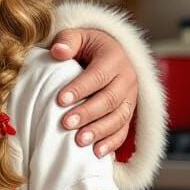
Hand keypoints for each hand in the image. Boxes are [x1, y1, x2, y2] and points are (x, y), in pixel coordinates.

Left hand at [50, 27, 137, 157]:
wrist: (110, 52)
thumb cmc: (87, 45)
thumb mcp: (78, 35)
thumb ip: (67, 40)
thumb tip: (58, 51)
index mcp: (114, 57)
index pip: (98, 75)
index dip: (80, 88)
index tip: (60, 100)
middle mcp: (127, 78)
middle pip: (110, 99)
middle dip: (87, 113)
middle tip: (66, 123)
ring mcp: (131, 97)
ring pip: (119, 117)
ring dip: (99, 131)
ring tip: (79, 141)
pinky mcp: (129, 112)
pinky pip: (124, 130)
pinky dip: (112, 143)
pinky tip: (96, 153)